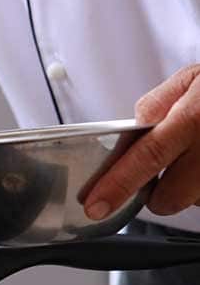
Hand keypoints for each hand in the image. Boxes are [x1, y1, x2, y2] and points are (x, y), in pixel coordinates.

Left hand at [83, 64, 199, 218]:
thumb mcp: (191, 80)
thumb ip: (156, 106)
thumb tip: (132, 131)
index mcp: (195, 117)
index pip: (146, 157)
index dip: (116, 185)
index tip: (95, 204)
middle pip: (168, 197)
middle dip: (156, 195)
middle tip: (163, 172)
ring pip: (192, 203)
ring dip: (187, 190)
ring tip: (197, 159)